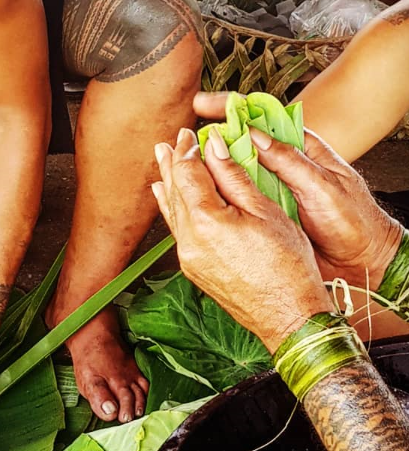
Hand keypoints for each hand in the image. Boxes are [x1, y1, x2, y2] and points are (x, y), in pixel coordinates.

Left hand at [153, 127, 333, 352]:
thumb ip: (234, 176)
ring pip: (171, 212)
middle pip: (173, 191)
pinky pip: (176, 230)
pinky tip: (168, 199)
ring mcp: (187, 257)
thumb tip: (214, 147)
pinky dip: (172, 209)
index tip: (192, 134)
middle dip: (173, 163)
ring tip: (162, 161)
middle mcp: (188, 240)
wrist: (287, 316)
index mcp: (206, 221)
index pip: (187, 173)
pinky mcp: (192, 269)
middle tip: (170, 142)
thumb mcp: (265, 210)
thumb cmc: (287, 264)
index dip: (188, 151)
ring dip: (168, 184)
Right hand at [193, 90, 403, 286]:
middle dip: (210, 139)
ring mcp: (270, 190)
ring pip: (233, 173)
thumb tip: (255, 135)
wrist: (359, 262)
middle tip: (182, 139)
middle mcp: (280, 167)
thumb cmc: (353, 222)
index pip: (260, 118)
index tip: (203, 105)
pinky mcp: (263, 214)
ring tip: (180, 167)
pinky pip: (235, 201)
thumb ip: (292, 161)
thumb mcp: (324, 187)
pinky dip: (217, 198)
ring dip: (208, 170)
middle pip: (240, 145)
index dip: (230, 109)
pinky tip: (198, 197)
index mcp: (300, 150)